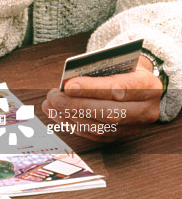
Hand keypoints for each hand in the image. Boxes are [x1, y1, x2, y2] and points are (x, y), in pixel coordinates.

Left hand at [42, 56, 162, 141]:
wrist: (145, 86)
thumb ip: (100, 69)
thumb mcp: (120, 62)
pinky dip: (74, 125)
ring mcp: (134, 127)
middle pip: (108, 113)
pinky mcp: (122, 136)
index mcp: (147, 85)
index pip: (118, 89)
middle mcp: (145, 110)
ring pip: (100, 128)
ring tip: (51, 104)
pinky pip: (95, 135)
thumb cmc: (127, 69)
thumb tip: (69, 81)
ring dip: (71, 117)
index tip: (68, 86)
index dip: (92, 89)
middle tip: (54, 97)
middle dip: (77, 106)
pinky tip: (58, 115)